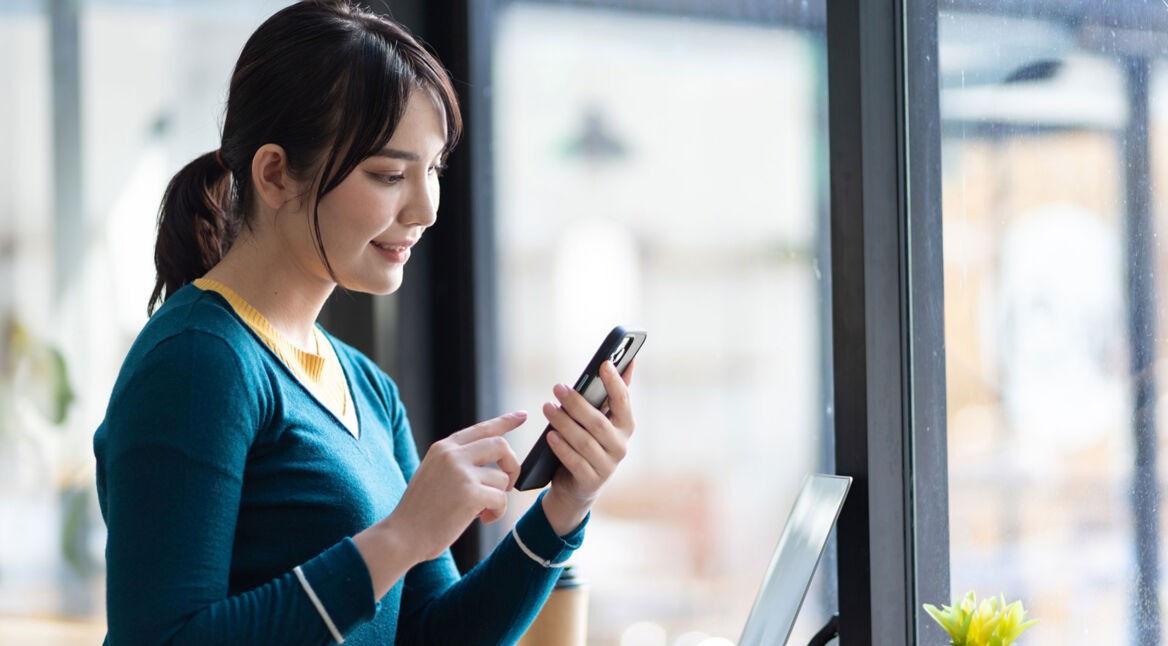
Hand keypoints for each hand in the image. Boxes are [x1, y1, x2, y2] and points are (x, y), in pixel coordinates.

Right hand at [382, 411, 524, 562]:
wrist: (402, 536)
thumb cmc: (420, 512)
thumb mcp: (434, 474)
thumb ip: (458, 462)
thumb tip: (494, 464)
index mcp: (443, 448)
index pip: (482, 428)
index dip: (505, 421)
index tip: (522, 415)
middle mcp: (452, 454)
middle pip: (501, 446)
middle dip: (512, 466)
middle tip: (508, 486)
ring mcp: (461, 472)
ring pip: (502, 478)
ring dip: (498, 497)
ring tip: (482, 511)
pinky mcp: (470, 493)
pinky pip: (501, 499)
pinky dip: (498, 512)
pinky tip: (484, 519)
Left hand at [542, 360, 635, 533]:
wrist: (578, 485)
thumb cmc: (590, 442)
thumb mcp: (601, 419)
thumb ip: (612, 393)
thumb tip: (628, 361)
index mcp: (626, 426)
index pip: (623, 401)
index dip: (615, 382)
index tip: (603, 364)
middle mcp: (620, 446)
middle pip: (598, 423)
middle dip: (577, 404)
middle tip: (558, 388)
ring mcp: (607, 466)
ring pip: (584, 442)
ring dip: (563, 423)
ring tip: (547, 408)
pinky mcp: (590, 481)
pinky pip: (575, 462)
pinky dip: (562, 448)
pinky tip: (550, 435)